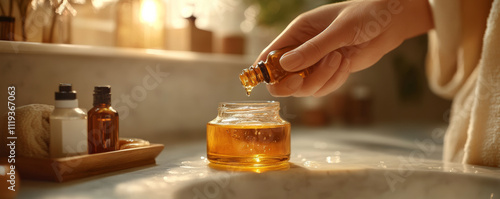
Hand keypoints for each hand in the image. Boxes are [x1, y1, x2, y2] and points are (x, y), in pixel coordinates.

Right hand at [255, 0, 432, 96]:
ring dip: (321, 79)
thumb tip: (286, 65)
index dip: (265, 70)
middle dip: (293, 82)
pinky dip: (334, 81)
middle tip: (301, 81)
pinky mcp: (330, 72)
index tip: (268, 81)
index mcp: (298, 32)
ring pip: (304, 86)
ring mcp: (316, 63)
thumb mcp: (338, 30)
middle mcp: (303, 48)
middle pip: (282, 78)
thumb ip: (313, 49)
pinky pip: (323, 88)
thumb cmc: (364, 16)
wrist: (390, 23)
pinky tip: (345, 64)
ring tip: (339, 59)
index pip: (270, 54)